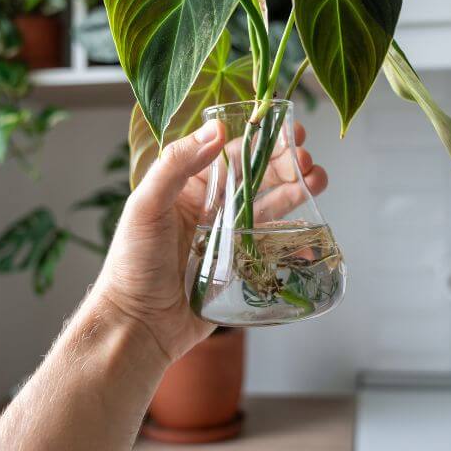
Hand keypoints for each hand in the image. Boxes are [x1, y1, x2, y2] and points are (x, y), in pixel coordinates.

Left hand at [94, 119, 327, 362]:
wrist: (139, 324)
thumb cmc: (132, 264)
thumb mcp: (145, 207)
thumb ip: (175, 166)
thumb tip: (214, 131)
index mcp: (185, 188)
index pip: (227, 153)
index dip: (258, 138)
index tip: (286, 127)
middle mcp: (208, 208)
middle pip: (255, 176)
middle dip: (283, 162)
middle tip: (306, 158)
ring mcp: (226, 237)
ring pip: (269, 205)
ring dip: (295, 189)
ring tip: (318, 179)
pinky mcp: (240, 266)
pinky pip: (272, 244)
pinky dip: (294, 232)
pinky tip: (311, 225)